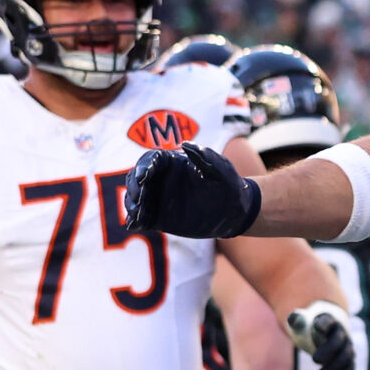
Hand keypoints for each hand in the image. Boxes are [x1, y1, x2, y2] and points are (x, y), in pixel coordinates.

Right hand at [122, 144, 262, 238]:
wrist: (237, 213)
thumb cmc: (230, 186)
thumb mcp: (222, 170)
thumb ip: (206, 157)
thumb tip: (186, 144)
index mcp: (172, 163)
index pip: (151, 160)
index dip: (144, 166)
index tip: (143, 176)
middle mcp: (160, 179)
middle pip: (136, 178)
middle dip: (134, 186)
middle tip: (139, 196)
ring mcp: (157, 198)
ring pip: (136, 198)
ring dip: (132, 204)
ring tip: (137, 213)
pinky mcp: (158, 217)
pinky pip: (142, 218)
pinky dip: (135, 221)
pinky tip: (134, 225)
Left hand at [286, 301, 356, 369]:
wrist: (324, 332)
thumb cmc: (309, 327)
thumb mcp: (300, 322)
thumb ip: (296, 320)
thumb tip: (293, 318)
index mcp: (328, 321)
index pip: (328, 321)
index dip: (324, 324)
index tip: (317, 328)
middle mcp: (341, 333)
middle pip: (339, 341)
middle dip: (329, 350)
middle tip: (315, 360)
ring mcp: (346, 347)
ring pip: (346, 356)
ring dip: (335, 367)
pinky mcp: (348, 360)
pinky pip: (350, 368)